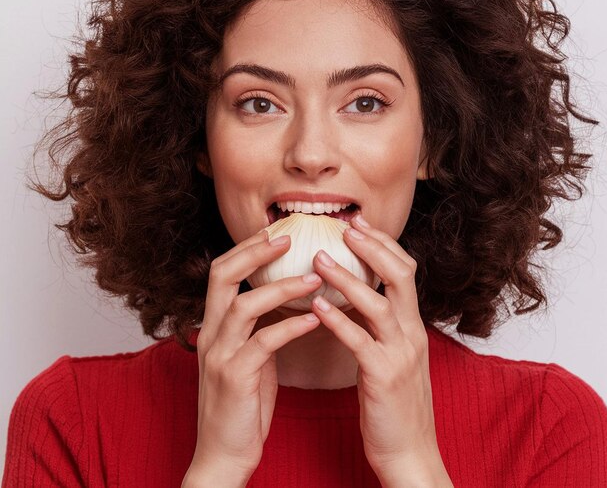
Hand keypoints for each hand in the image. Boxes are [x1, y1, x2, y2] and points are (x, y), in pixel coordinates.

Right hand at [184, 229, 322, 482]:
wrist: (224, 454)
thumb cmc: (243, 403)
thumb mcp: (248, 356)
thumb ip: (258, 326)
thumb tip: (286, 297)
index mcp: (213, 326)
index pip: (221, 272)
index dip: (245, 248)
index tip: (273, 233)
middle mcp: (210, 334)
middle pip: (222, 276)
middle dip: (254, 252)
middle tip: (288, 238)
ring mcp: (219, 355)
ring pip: (245, 306)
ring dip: (281, 287)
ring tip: (315, 278)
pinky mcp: (234, 378)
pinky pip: (264, 343)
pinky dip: (291, 326)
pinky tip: (315, 319)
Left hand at [310, 214, 451, 486]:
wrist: (411, 453)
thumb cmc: (394, 404)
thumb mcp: (395, 356)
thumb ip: (382, 326)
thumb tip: (356, 298)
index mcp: (413, 326)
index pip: (405, 271)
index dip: (384, 243)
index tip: (359, 224)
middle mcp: (412, 334)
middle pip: (400, 276)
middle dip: (373, 247)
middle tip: (346, 227)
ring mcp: (400, 354)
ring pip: (378, 303)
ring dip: (347, 277)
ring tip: (319, 259)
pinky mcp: (383, 377)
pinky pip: (359, 341)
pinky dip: (337, 319)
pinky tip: (316, 305)